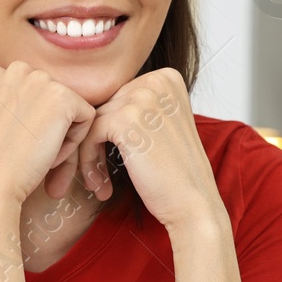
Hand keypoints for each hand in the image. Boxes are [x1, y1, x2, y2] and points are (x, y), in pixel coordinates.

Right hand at [0, 61, 98, 208]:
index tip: (16, 143)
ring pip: (70, 109)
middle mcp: (16, 70)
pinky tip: (49, 155)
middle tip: (29, 152)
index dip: (29, 123)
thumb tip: (33, 103)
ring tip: (38, 155)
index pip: (33, 94)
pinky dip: (74, 142)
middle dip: (48, 127)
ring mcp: (39, 81)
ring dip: (61, 136)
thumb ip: (7, 102)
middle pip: (53, 99)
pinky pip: (86, 117)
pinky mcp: (62, 96)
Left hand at [74, 68, 223, 230]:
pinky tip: (100, 185)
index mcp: (166, 78)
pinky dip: (88, 162)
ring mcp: (142, 98)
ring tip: (99, 182)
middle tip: (99, 174)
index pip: (117, 97)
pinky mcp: (125, 120)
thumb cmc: (175, 172)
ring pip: (92, 122)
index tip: (109, 158)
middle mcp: (156, 81)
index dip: (108, 131)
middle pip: (103, 107)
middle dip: (96, 143)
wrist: (193, 203)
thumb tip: (91, 104)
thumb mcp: (160, 125)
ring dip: (89, 155)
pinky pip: (89, 135)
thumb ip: (136, 108)